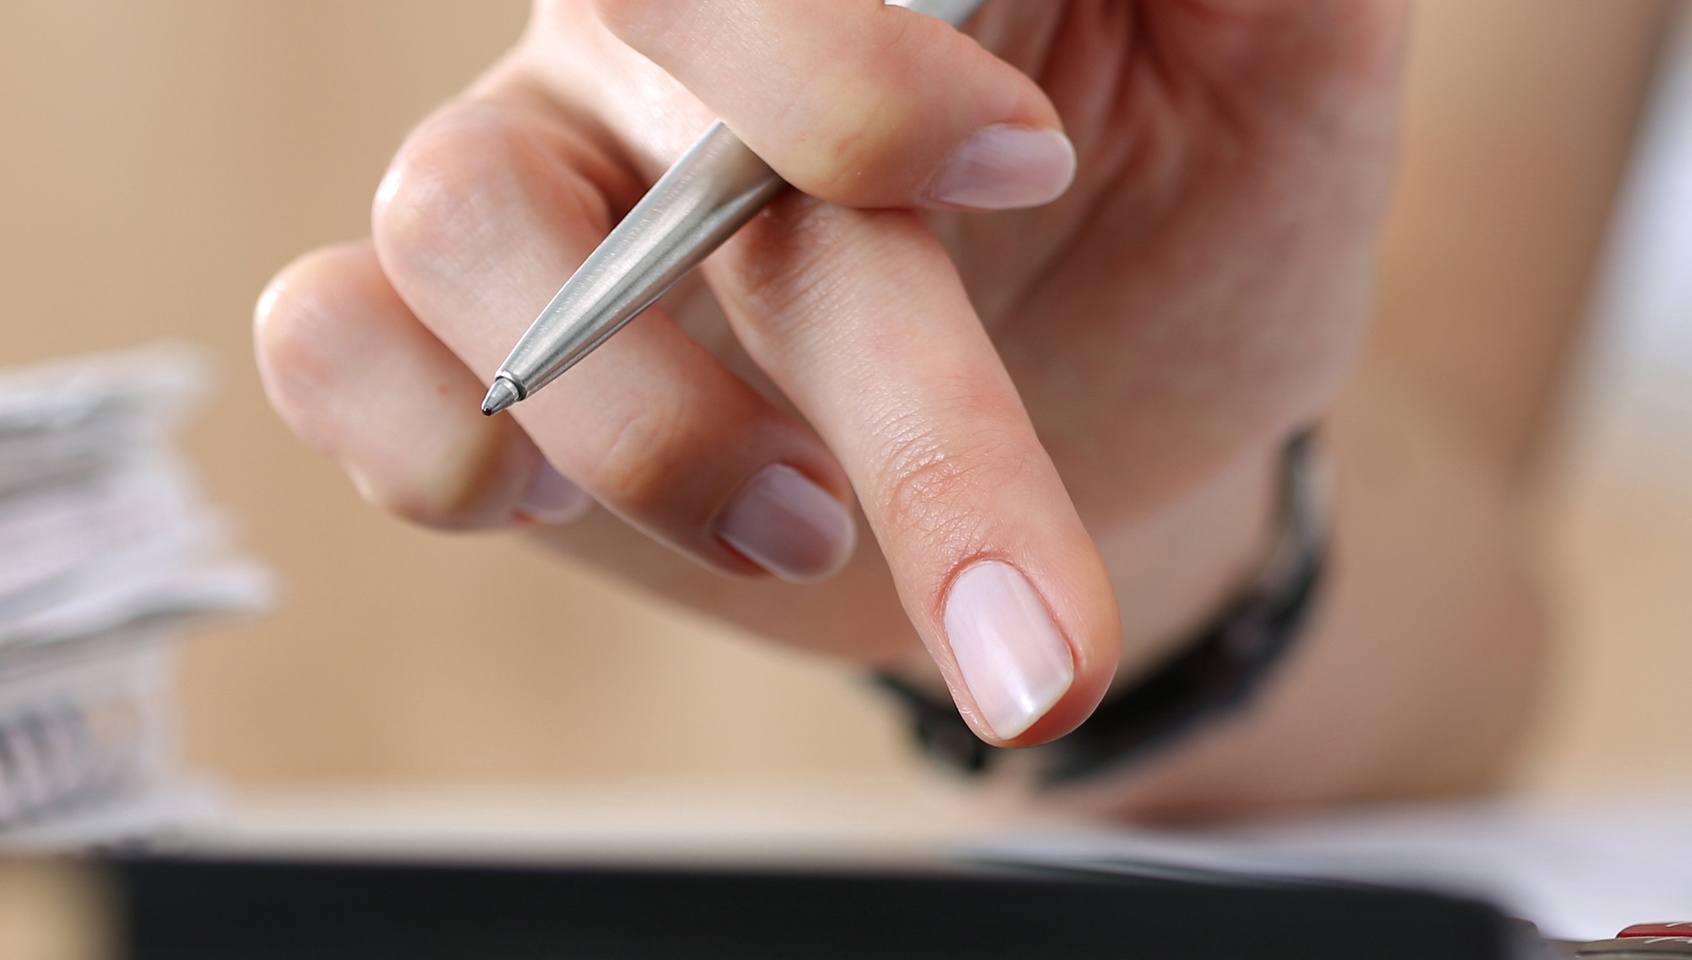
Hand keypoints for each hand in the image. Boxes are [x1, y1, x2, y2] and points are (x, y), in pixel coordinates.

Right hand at [253, 0, 1402, 745]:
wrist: (1152, 438)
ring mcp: (556, 159)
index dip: (859, 54)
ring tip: (814, 530)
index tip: (1025, 156)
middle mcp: (689, 20)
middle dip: (828, 264)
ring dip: (642, 413)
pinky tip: (558, 501)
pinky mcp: (465, 334)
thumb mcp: (1295, 78)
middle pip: (665, 41)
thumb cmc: (1210, 217)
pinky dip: (424, 432)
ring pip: (469, 209)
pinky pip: (335, 334)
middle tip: (970, 464)